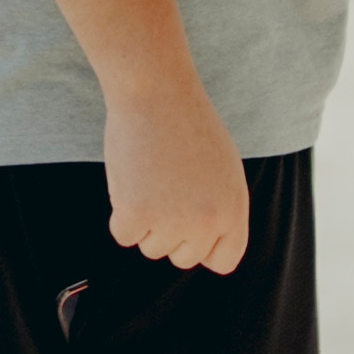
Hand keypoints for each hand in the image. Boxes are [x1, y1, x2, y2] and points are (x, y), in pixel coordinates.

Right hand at [105, 81, 247, 273]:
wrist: (158, 92)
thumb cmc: (188, 124)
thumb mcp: (222, 169)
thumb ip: (219, 210)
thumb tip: (206, 249)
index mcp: (233, 210)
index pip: (223, 261)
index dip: (202, 246)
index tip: (189, 226)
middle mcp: (207, 222)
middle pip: (182, 258)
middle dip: (169, 231)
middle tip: (165, 187)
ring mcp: (172, 221)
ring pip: (150, 247)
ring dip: (144, 218)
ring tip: (151, 175)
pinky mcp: (137, 214)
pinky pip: (123, 234)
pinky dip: (120, 212)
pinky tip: (131, 176)